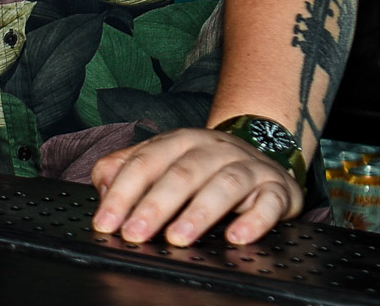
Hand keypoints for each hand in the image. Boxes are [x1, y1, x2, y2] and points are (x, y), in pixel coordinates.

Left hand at [90, 127, 303, 246]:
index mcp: (180, 141)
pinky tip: (237, 237)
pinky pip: (269, 202)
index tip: (106, 223)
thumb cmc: (204, 167)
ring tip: (178, 237)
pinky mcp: (276, 189)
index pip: (146, 162)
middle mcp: (214, 149)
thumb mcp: (163, 161)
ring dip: (199, 212)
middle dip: (156, 204)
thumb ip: (126, 170)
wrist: (263, 155)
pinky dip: (254, 220)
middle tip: (135, 233)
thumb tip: (103, 189)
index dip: (123, 193)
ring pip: (224, 184)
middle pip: (183, 172)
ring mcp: (248, 166)